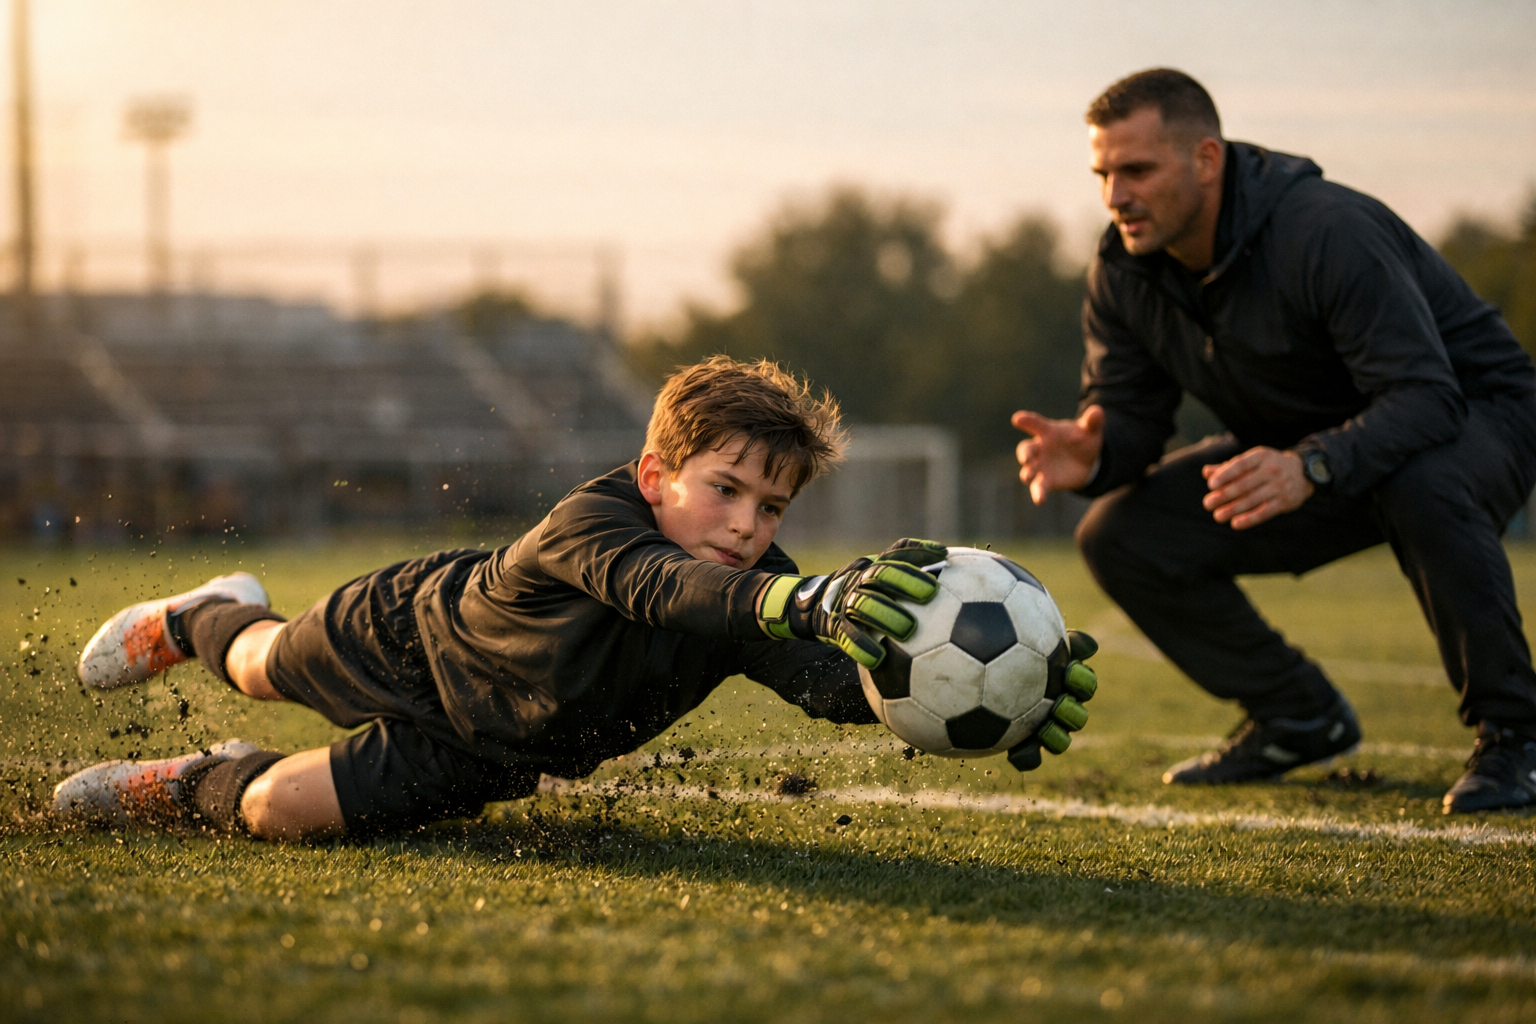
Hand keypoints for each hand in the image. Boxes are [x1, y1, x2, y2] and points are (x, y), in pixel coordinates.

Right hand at [756, 539, 947, 668]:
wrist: (813, 605)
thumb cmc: (860, 591)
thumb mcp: (877, 573)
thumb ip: (904, 565)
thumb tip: (944, 555)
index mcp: (872, 566)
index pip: (896, 554)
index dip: (918, 553)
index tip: (943, 555)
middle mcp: (858, 580)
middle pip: (881, 575)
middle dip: (906, 581)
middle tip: (931, 593)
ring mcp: (844, 602)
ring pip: (864, 604)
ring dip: (887, 615)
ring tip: (910, 629)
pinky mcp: (833, 625)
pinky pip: (847, 636)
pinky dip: (861, 646)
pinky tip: (878, 658)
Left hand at [1007, 630, 1098, 770]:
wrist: (969, 669)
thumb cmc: (997, 648)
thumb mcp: (1023, 637)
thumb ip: (1049, 636)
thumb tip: (1089, 645)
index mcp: (1062, 680)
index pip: (1083, 682)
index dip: (1083, 681)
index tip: (1069, 672)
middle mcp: (1057, 705)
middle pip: (1077, 714)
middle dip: (1073, 712)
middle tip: (1058, 704)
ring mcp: (1041, 727)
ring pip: (1061, 739)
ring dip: (1057, 737)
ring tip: (1044, 731)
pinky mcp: (1023, 745)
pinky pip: (1031, 757)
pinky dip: (1028, 757)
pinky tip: (1015, 754)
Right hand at [1012, 406, 1105, 504]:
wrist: (1086, 461)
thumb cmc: (1084, 439)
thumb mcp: (1091, 430)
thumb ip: (1092, 421)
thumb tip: (1098, 411)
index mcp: (1049, 432)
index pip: (1036, 424)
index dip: (1027, 421)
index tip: (1017, 419)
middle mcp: (1040, 448)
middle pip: (1026, 449)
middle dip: (1024, 453)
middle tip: (1025, 458)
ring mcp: (1041, 465)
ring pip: (1029, 470)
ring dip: (1027, 473)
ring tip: (1027, 478)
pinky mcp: (1046, 481)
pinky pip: (1039, 487)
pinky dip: (1038, 494)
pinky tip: (1040, 501)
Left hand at [1201, 446, 1312, 529]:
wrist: (1302, 473)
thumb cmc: (1268, 466)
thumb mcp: (1252, 461)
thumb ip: (1228, 467)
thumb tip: (1206, 472)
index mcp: (1260, 456)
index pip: (1240, 464)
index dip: (1225, 474)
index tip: (1211, 485)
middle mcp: (1271, 470)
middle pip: (1244, 484)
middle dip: (1224, 495)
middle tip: (1207, 504)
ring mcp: (1279, 486)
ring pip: (1252, 500)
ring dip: (1233, 509)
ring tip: (1218, 516)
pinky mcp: (1284, 502)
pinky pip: (1264, 512)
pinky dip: (1249, 519)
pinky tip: (1235, 524)